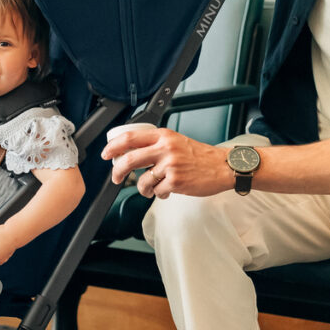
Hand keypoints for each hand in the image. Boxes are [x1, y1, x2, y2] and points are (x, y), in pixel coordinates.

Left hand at [100, 127, 230, 198]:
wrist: (223, 166)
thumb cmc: (200, 156)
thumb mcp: (176, 141)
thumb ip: (156, 144)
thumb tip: (131, 154)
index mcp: (163, 135)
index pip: (130, 137)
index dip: (113, 146)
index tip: (106, 154)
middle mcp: (165, 148)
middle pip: (129, 159)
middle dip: (118, 172)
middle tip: (116, 178)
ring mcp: (170, 165)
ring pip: (142, 180)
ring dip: (143, 188)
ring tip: (152, 188)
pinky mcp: (176, 181)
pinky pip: (157, 191)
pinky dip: (160, 194)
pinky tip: (168, 190)